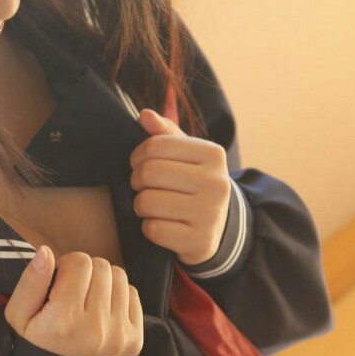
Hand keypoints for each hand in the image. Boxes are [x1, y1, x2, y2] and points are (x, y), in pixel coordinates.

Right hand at [4, 248, 143, 355]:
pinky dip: (118, 297)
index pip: (80, 262)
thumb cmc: (34, 347)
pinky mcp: (135, 341)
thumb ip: (30, 283)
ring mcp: (119, 336)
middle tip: (73, 291)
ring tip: (88, 301)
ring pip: (120, 277)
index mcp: (63, 320)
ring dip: (103, 282)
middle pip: (102, 266)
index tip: (59, 282)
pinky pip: (133, 296)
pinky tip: (102, 313)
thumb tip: (46, 252)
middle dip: (86, 272)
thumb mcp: (17, 318)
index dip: (67, 265)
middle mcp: (95, 328)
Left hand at [129, 108, 231, 265]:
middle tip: (141, 186)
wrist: (218, 229)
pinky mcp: (200, 240)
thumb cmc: (194, 184)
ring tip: (151, 205)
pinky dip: (149, 228)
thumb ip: (165, 134)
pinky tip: (161, 224)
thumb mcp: (187, 156)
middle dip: (136, 181)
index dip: (137, 156)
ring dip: (140, 205)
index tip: (139, 164)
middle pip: (149, 172)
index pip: (155, 145)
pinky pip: (153, 229)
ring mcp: (210, 214)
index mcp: (213, 154)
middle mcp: (216, 182)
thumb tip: (144, 115)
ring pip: (147, 202)